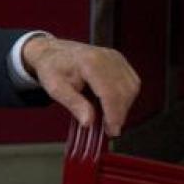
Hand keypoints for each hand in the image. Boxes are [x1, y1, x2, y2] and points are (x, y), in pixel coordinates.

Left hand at [22, 36, 139, 136]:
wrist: (52, 52)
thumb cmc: (52, 67)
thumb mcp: (55, 88)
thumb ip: (74, 104)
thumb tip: (89, 122)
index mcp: (90, 62)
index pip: (110, 93)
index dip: (113, 115)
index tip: (112, 131)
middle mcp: (106, 57)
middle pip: (124, 92)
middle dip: (119, 114)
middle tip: (109, 129)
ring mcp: (115, 57)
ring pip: (131, 88)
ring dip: (123, 107)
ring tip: (108, 117)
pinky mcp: (119, 60)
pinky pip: (131, 82)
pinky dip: (125, 97)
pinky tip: (111, 104)